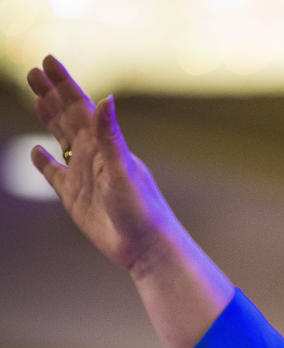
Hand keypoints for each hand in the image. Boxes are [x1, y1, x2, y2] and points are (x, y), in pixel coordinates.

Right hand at [27, 55, 180, 272]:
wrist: (145, 247)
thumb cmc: (141, 209)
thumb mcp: (123, 169)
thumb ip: (110, 136)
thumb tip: (106, 98)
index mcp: (104, 145)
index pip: (80, 106)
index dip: (63, 83)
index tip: (47, 60)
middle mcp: (93, 156)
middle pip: (67, 118)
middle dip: (50, 94)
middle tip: (33, 71)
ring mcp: (82, 175)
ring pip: (60, 140)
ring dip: (48, 119)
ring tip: (37, 98)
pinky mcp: (74, 197)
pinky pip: (54, 174)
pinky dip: (44, 162)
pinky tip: (37, 151)